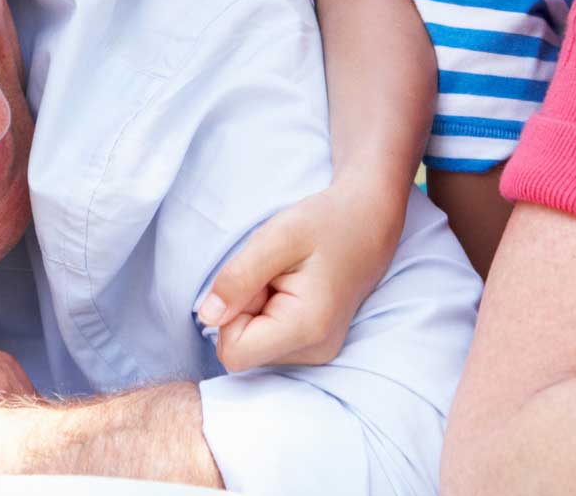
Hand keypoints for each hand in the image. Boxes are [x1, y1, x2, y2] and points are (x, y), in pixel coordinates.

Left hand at [195, 176, 405, 370]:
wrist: (368, 220)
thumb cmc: (326, 222)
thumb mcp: (278, 237)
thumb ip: (239, 277)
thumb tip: (207, 317)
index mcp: (307, 328)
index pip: (234, 353)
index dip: (231, 314)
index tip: (259, 280)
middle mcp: (316, 352)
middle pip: (243, 349)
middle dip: (245, 309)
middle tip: (275, 275)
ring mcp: (318, 353)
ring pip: (253, 345)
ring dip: (256, 309)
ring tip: (286, 278)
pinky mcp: (314, 347)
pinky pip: (267, 340)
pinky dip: (268, 313)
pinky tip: (291, 289)